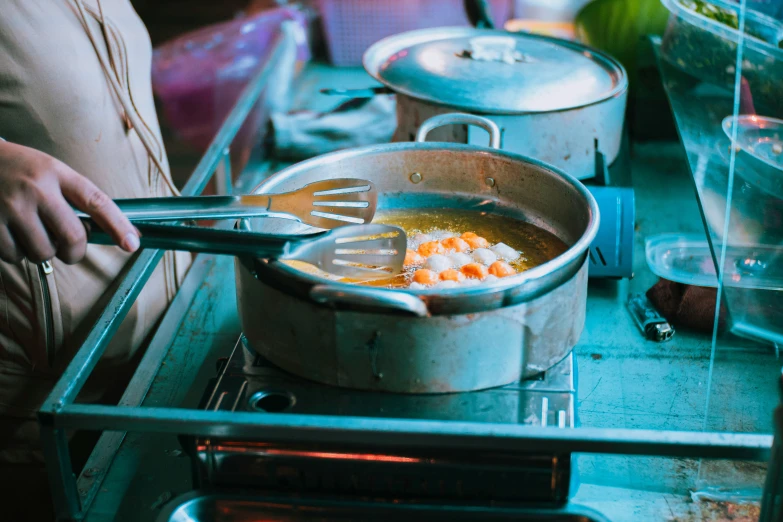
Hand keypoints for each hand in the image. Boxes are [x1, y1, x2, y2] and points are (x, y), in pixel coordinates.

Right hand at [0, 141, 139, 263]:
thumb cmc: (19, 170)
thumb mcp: (49, 171)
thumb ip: (72, 198)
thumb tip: (105, 232)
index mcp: (56, 173)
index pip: (96, 201)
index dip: (118, 225)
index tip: (132, 244)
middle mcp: (36, 189)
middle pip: (73, 237)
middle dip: (75, 251)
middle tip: (69, 250)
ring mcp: (11, 207)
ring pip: (43, 252)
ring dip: (42, 251)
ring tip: (30, 232)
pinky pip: (14, 256)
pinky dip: (16, 253)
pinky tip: (10, 233)